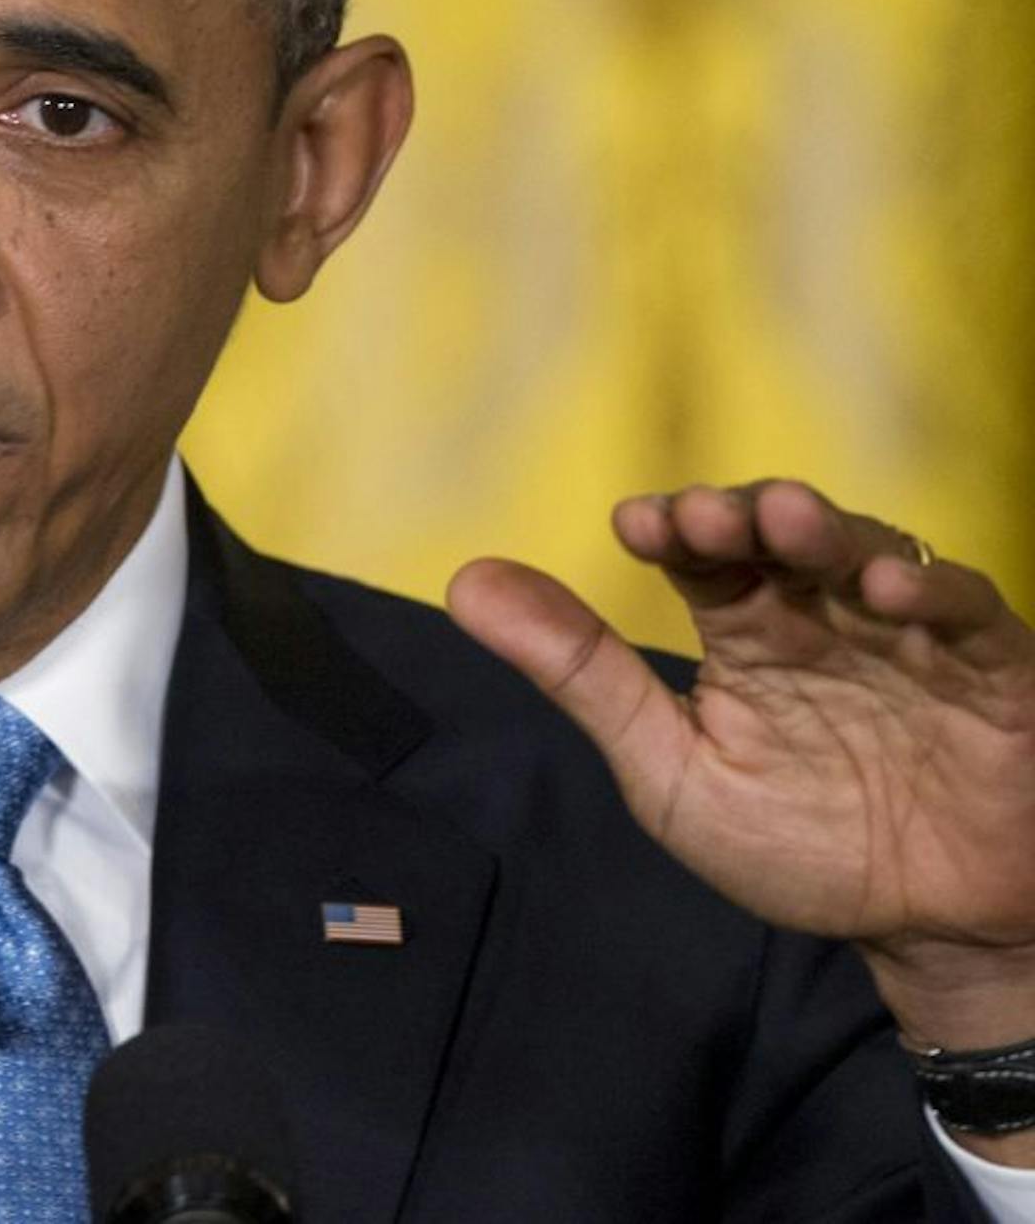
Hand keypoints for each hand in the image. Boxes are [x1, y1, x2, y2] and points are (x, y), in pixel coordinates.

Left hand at [446, 481, 1034, 1046]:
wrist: (931, 931)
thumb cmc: (800, 845)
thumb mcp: (670, 768)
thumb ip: (579, 673)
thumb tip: (464, 581)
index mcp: (748, 630)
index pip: (704, 553)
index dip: (675, 527)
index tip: (636, 524)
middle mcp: (826, 614)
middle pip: (784, 535)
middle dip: (743, 514)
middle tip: (698, 517)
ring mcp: (910, 636)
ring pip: (870, 551)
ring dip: (826, 532)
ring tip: (782, 519)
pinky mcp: (993, 670)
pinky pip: (969, 610)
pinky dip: (931, 589)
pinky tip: (888, 589)